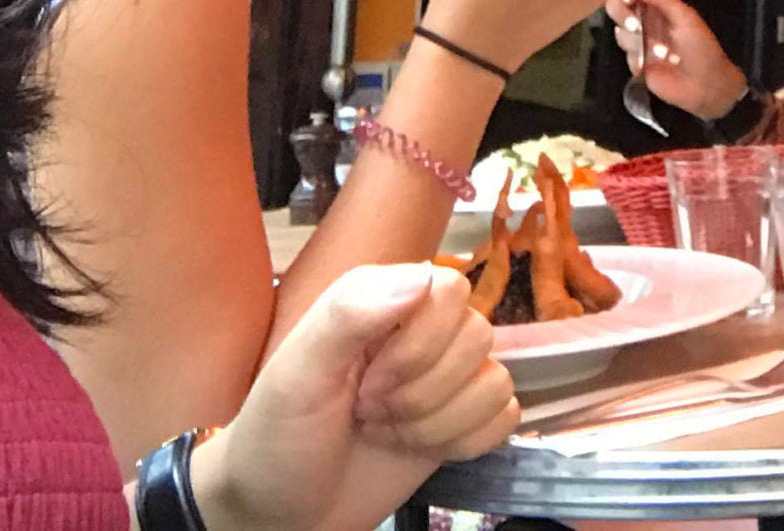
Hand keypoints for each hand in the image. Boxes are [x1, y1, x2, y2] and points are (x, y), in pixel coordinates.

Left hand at [193, 261, 517, 530]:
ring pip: (495, 381)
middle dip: (422, 393)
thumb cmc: (279, 437)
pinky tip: (419, 449)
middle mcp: (423, 333)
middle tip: (368, 412)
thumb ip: (349, 312)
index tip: (369, 382)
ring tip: (386, 432)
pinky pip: (505, 416)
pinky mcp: (462, 422)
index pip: (450, 290)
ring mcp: (446, 379)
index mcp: (383, 302)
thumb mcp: (297, 372)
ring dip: (439, 423)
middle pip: (478, 336)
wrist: (282, 512)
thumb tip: (421, 276)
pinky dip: (467, 441)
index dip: (420, 344)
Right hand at [604, 0, 748, 120]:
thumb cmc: (700, 46)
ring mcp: (640, 42)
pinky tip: (649, 61)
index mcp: (659, 7)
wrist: (704, 83)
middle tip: (634, 24)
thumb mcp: (685, 17)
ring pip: (619, 31)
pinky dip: (635, 55)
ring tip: (654, 47)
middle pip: (618, 8)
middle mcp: (646, 22)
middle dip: (621, 12)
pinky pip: (625, 53)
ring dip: (632, 36)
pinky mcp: (636, 63)